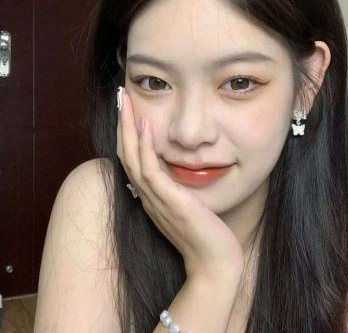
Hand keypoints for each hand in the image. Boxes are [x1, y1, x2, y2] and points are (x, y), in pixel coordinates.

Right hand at [116, 87, 244, 280]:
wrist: (215, 263)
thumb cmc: (204, 234)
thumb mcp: (187, 206)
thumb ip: (177, 189)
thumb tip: (179, 169)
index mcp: (151, 196)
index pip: (132, 160)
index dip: (127, 134)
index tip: (129, 110)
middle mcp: (148, 196)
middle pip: (125, 154)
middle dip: (121, 124)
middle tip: (120, 96)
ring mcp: (156, 199)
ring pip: (132, 158)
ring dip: (127, 127)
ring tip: (124, 101)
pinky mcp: (170, 202)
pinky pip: (151, 170)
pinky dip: (144, 146)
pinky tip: (145, 124)